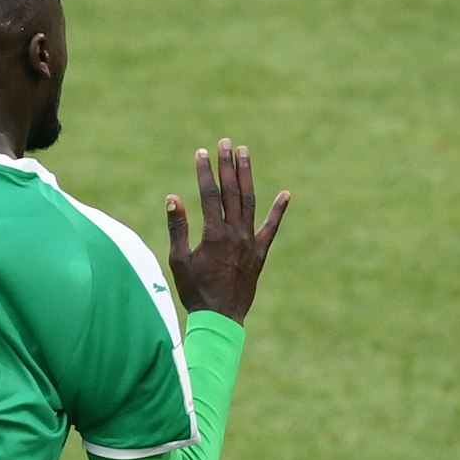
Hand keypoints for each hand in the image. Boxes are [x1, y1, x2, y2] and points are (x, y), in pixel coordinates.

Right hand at [164, 138, 290, 321]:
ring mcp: (250, 242)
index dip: (205, 171)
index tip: (201, 152)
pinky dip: (279, 210)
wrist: (220, 317)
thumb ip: (177, 227)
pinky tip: (286, 193)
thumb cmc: (194, 290)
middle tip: (226, 142)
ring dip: (247, 176)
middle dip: (227, 165)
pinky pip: (272, 228)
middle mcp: (235, 233)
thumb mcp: (178, 259)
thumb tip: (173, 197)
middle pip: (232, 191)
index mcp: (213, 234)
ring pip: (251, 202)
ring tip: (245, 153)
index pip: (209, 194)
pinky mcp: (260, 253)